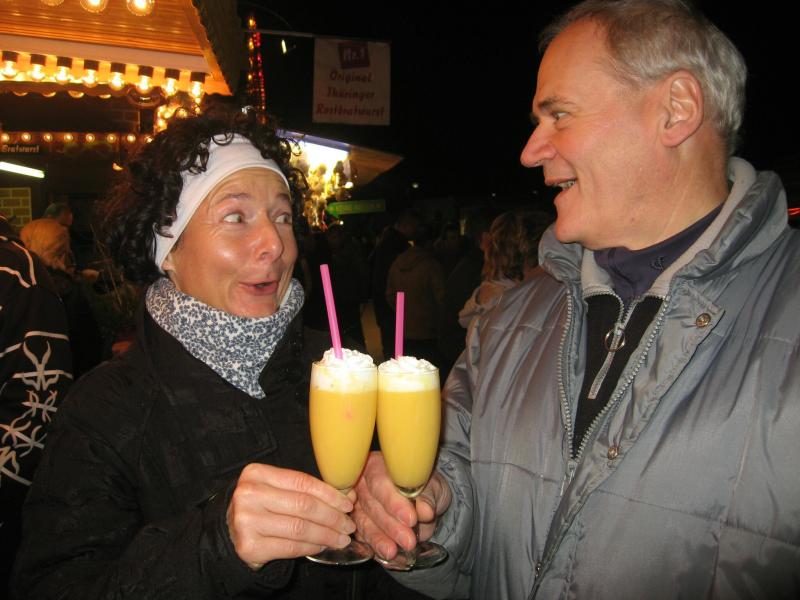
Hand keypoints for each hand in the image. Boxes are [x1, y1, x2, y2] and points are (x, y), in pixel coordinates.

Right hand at [226, 463, 355, 569]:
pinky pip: (290, 547)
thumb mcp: (276, 489)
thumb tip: (347, 496)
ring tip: (342, 538)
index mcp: (257, 473)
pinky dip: (312, 546)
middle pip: (303, 505)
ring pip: (299, 528)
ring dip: (326, 534)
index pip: (302, 482)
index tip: (348, 503)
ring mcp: (246, 521)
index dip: (329, 494)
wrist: (228, 531)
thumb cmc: (260, 506)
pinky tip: (323, 545)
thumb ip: (306, 490)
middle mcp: (248, 495)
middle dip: (332, 516)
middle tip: (348, 524)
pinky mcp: (249, 546)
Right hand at [352, 451, 451, 560]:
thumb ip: (428, 496)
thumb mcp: (432, 486)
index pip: (380, 482)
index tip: (410, 518)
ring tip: (395, 552)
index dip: (393, 502)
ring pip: (365, 524)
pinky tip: (388, 557)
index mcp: (376, 466)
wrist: (422, 501)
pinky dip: (376, 549)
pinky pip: (364, 539)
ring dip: (381, 540)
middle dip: (390, 526)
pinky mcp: (359, 526)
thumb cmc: (423, 486)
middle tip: (409, 540)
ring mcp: (358, 507)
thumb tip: (425, 511)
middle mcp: (362, 485)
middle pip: (371, 506)